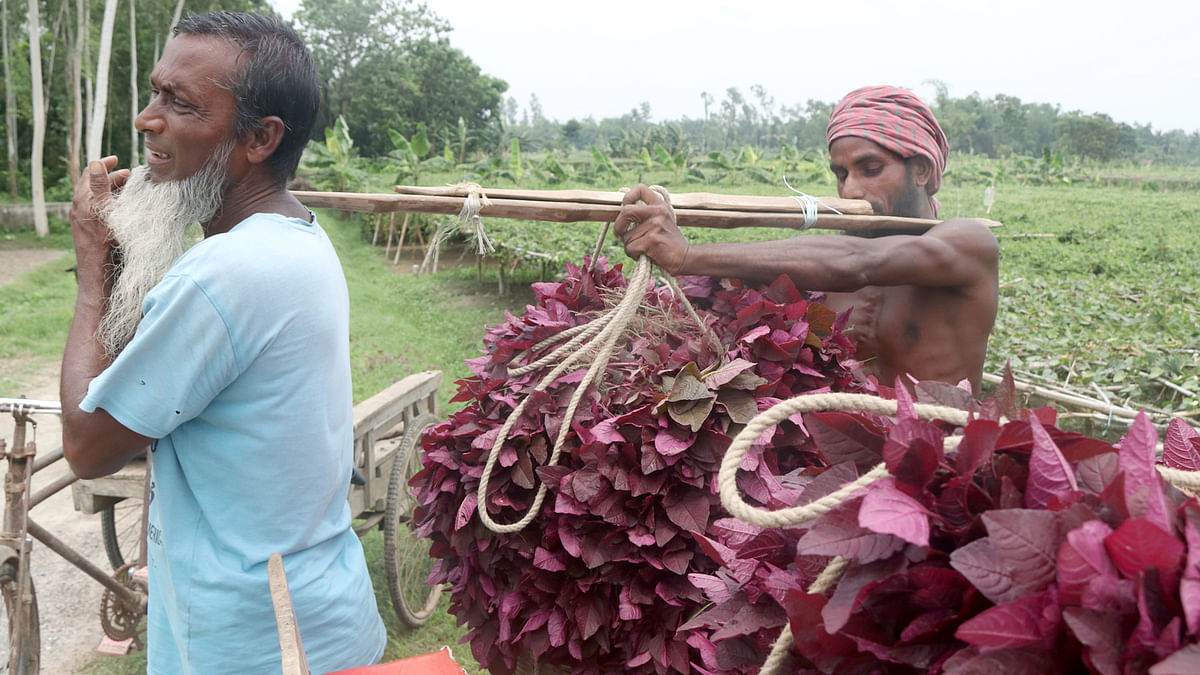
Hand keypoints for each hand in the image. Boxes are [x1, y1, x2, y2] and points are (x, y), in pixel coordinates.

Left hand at [69, 156, 129, 291]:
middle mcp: (80, 206)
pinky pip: (98, 208)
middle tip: (129, 177)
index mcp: (83, 199)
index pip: (91, 173)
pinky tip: (120, 208)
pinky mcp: (87, 228)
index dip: (104, 164)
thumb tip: (96, 163)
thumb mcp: (104, 208)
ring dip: (112, 190)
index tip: (117, 160)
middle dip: (112, 177)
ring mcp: (83, 217)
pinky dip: (109, 202)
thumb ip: (100, 185)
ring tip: (128, 190)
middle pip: (95, 184)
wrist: (97, 267)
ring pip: (97, 197)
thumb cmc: (103, 240)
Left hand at [613, 184, 690, 274]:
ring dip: (629, 246)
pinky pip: (630, 248)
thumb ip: (645, 216)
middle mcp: (658, 212)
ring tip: (643, 249)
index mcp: (660, 205)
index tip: (625, 209)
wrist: (685, 257)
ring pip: (626, 236)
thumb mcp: (661, 222)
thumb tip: (620, 217)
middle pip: (626, 211)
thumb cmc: (669, 243)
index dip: (627, 197)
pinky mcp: (652, 239)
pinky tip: (645, 255)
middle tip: (620, 234)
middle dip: (618, 225)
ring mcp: (655, 225)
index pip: (641, 189)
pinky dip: (633, 254)